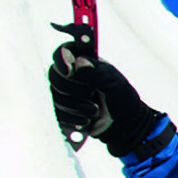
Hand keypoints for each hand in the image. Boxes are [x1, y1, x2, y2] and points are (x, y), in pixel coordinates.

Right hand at [48, 41, 167, 156]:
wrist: (123, 126)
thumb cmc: (122, 101)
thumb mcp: (115, 85)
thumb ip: (98, 73)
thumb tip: (79, 62)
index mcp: (86, 63)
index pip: (64, 51)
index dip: (62, 58)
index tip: (69, 70)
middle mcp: (72, 76)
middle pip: (54, 75)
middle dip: (72, 88)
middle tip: (91, 94)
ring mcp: (66, 93)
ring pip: (56, 96)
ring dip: (76, 105)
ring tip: (94, 110)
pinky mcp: (63, 110)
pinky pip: (57, 113)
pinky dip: (72, 118)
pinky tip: (86, 120)